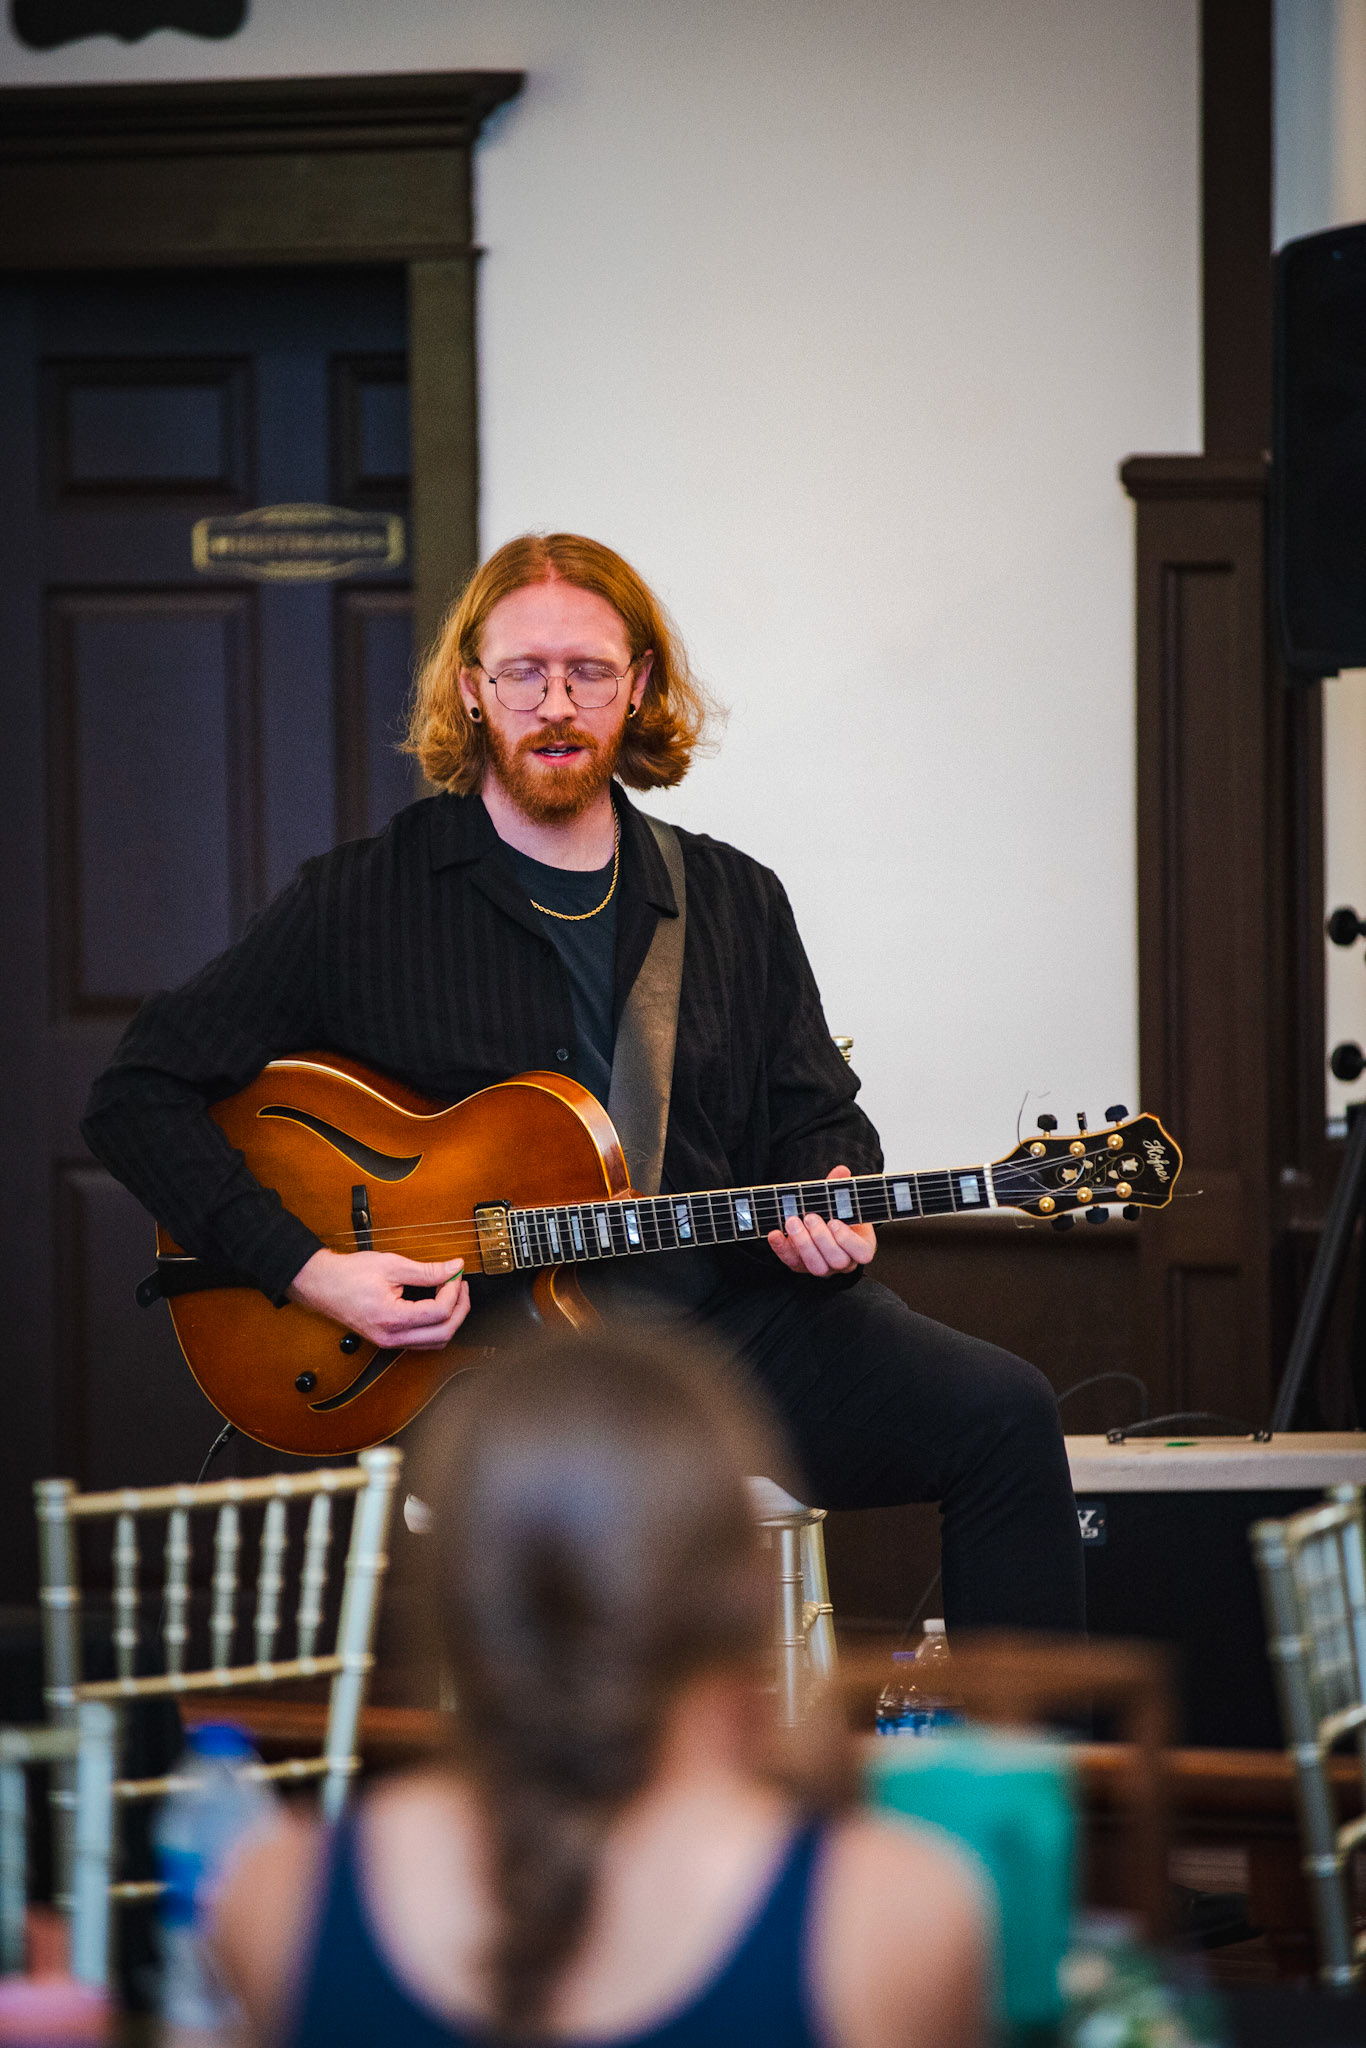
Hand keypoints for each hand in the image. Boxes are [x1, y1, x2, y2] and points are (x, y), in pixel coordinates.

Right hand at [287, 1248, 469, 1349]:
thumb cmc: (349, 1274)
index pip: (438, 1312)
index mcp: (391, 1319)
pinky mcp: (389, 1340)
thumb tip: (454, 1268)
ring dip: (450, 1319)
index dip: (453, 1291)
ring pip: (436, 1342)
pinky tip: (437, 1304)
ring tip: (452, 1293)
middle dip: (460, 1308)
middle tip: (460, 1285)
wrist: (322, 1285)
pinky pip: (423, 1341)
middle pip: (444, 1333)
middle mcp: (392, 1337)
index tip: (455, 1273)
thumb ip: (426, 1270)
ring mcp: (390, 1342)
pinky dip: (437, 1325)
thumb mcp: (391, 1265)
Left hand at [766, 1165, 876, 1277]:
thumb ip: (840, 1188)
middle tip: (810, 1217)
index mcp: (860, 1246)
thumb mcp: (838, 1200)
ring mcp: (823, 1267)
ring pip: (817, 1267)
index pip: (862, 1254)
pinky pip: (792, 1262)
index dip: (849, 1241)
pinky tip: (775, 1233)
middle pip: (838, 1261)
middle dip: (822, 1238)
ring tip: (793, 1221)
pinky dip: (781, 1248)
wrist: (816, 1222)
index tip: (835, 1222)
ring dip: (803, 1243)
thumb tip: (842, 1170)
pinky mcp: (801, 1266)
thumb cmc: (833, 1212)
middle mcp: (844, 1262)